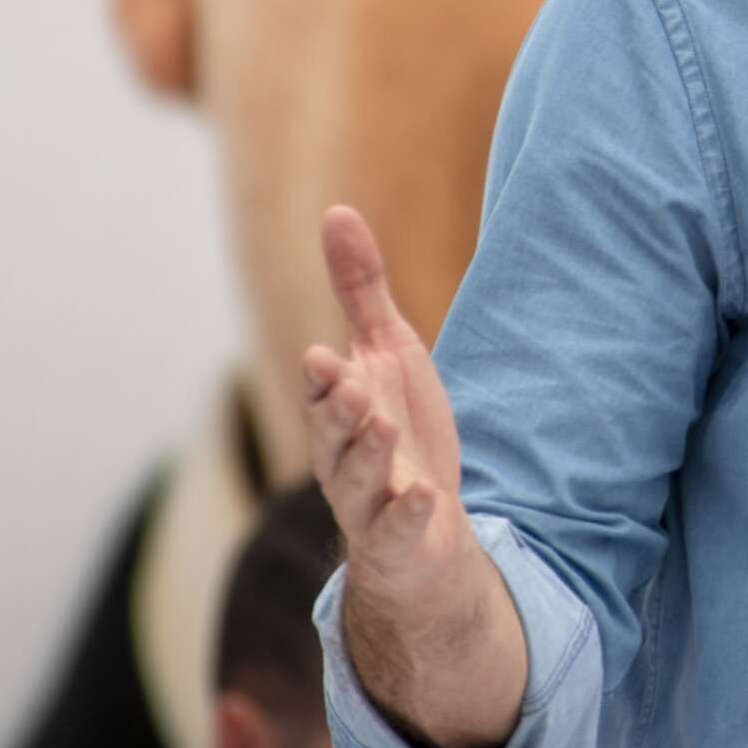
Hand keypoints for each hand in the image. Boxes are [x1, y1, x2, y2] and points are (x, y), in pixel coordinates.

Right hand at [303, 205, 472, 603]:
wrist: (424, 525)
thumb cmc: (397, 427)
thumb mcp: (386, 352)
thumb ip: (359, 288)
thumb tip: (337, 211)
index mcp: (339, 408)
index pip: (322, 391)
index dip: (322, 378)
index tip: (323, 355)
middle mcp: (343, 455)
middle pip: (332, 434)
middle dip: (338, 411)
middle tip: (350, 385)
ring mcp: (369, 500)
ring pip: (356, 481)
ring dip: (367, 454)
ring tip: (382, 424)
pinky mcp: (399, 536)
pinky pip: (398, 528)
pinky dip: (408, 513)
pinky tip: (424, 495)